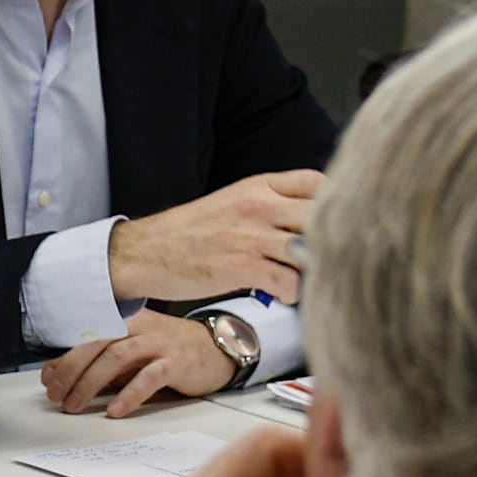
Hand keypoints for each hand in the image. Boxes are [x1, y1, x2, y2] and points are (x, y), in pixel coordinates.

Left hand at [42, 313, 233, 419]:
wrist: (216, 347)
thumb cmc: (167, 350)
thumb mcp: (129, 352)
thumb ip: (98, 361)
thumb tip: (58, 375)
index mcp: (122, 319)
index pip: (85, 334)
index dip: (62, 357)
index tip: (47, 379)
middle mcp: (138, 326)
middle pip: (96, 343)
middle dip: (70, 370)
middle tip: (56, 394)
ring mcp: (158, 342)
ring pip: (116, 357)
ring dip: (90, 383)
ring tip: (75, 404)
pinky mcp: (177, 362)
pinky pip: (149, 377)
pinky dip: (129, 394)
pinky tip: (115, 410)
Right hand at [109, 171, 318, 306]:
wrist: (144, 252)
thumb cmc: (188, 233)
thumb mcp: (232, 202)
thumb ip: (269, 203)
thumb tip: (307, 218)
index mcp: (259, 186)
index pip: (316, 182)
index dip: (332, 204)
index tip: (332, 224)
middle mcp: (260, 205)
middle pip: (322, 215)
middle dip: (330, 239)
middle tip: (325, 258)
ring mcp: (253, 235)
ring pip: (310, 250)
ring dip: (312, 270)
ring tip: (302, 279)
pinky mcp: (244, 266)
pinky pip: (291, 282)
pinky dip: (292, 293)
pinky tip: (281, 294)